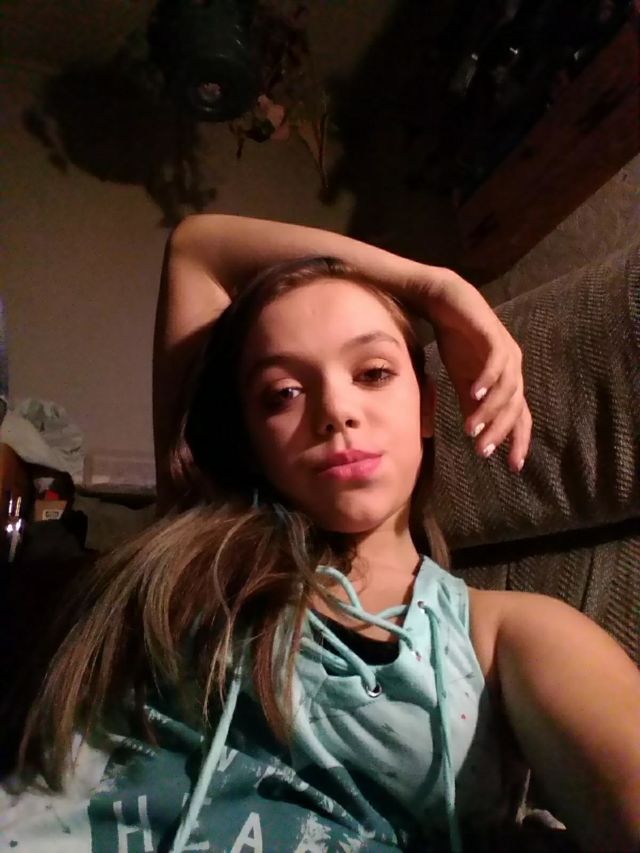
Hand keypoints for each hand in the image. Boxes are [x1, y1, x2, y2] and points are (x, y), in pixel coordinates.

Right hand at [424, 271, 531, 472]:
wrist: (445, 303)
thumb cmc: (456, 341)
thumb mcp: (462, 379)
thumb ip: (471, 403)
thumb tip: (474, 431)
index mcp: (508, 382)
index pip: (520, 417)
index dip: (518, 441)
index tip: (512, 467)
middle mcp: (513, 368)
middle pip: (515, 408)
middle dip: (500, 432)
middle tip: (483, 451)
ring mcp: (507, 352)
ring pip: (508, 389)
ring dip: (490, 410)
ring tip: (472, 427)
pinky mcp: (494, 336)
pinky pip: (497, 362)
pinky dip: (488, 378)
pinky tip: (475, 392)